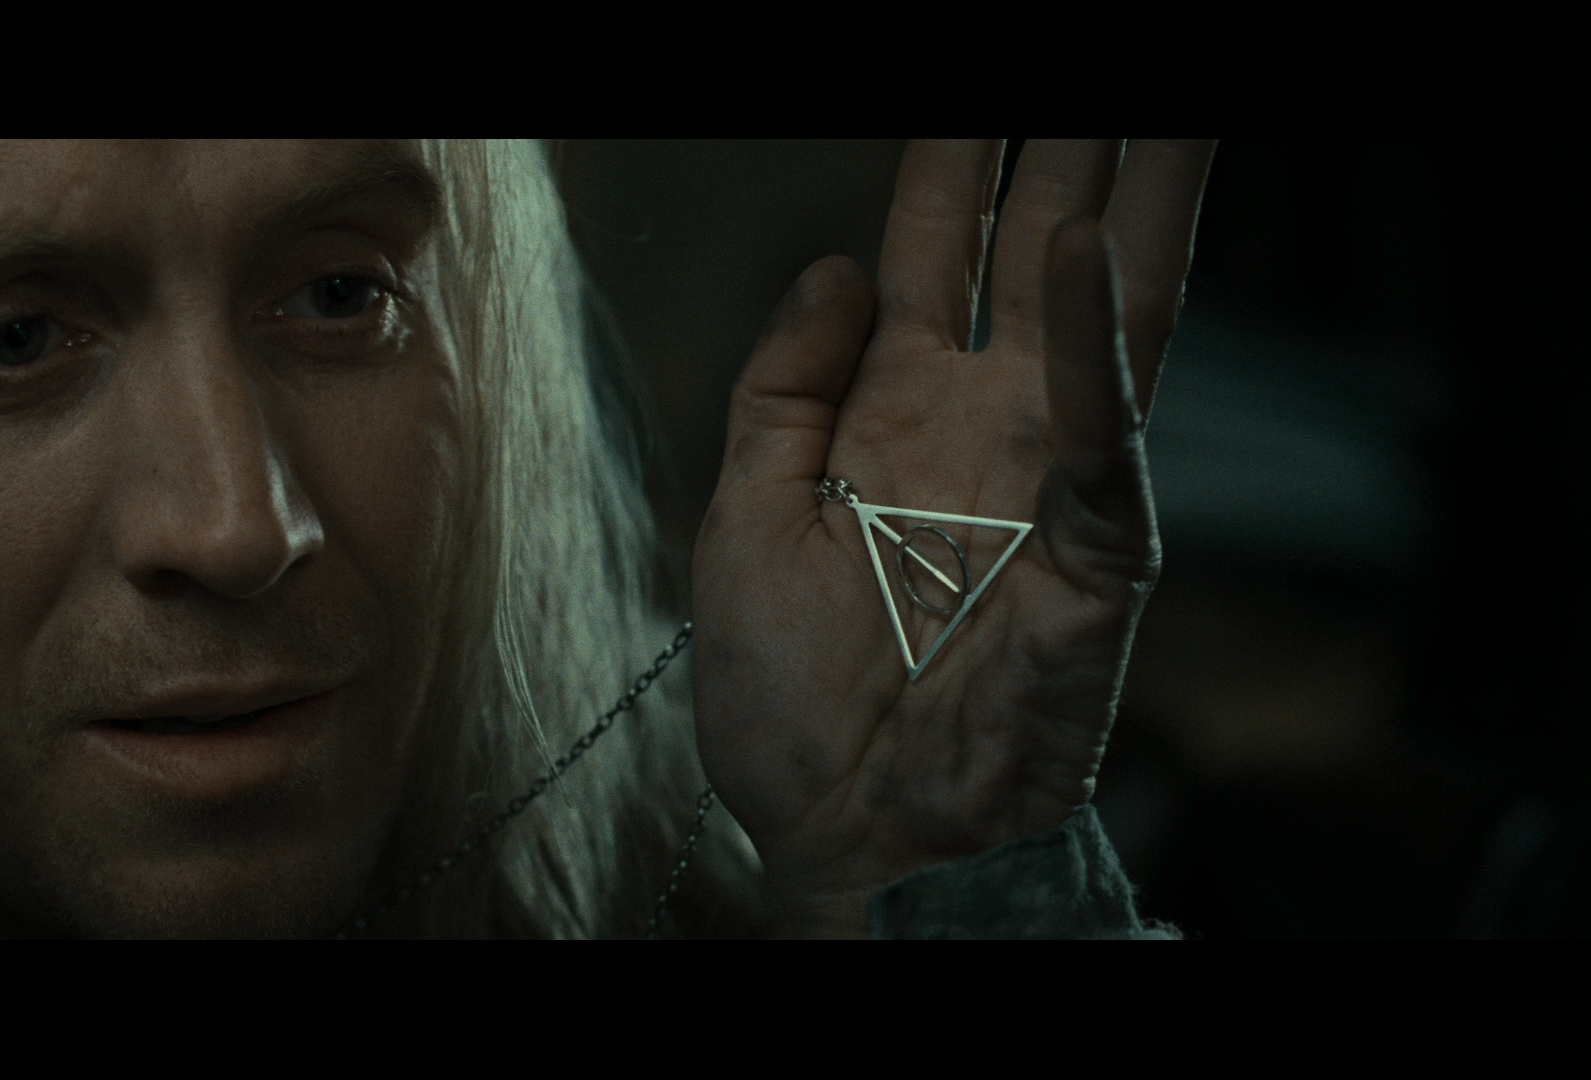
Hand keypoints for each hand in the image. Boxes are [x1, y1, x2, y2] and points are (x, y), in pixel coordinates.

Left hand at [691, 140, 1214, 935]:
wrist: (845, 836)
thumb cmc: (795, 702)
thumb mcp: (744, 518)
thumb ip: (784, 388)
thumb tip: (838, 261)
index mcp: (897, 409)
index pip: (940, 245)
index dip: (957, 156)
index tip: (979, 97)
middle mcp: (985, 421)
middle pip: (1043, 241)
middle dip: (1074, 143)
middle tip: (1103, 76)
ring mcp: (1049, 478)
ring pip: (1111, 306)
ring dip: (1138, 194)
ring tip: (1167, 108)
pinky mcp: (1097, 552)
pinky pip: (1099, 432)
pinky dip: (1088, 342)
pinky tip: (1086, 248)